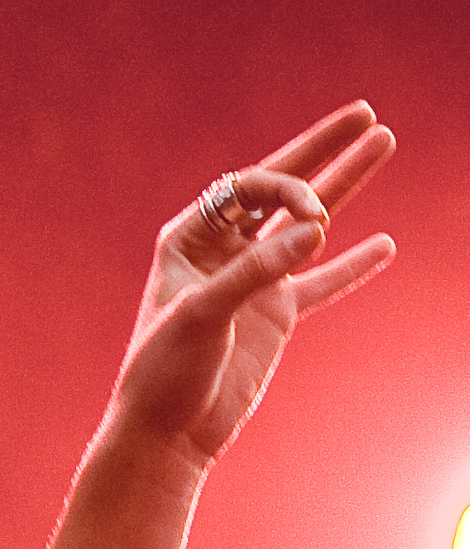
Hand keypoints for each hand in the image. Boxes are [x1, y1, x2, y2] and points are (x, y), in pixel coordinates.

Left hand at [110, 100, 395, 477]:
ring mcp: (253, 280)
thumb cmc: (163, 372)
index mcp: (190, 237)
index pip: (248, 188)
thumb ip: (256, 271)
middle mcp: (223, 249)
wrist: (166, 435)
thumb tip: (316, 230)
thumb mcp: (202, 316)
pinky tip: (384, 245)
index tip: (315, 217)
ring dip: (345, 187)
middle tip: (365, 113)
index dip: (286, 188)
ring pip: (307, 225)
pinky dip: (352, 266)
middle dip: (322, 150)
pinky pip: (321, 282)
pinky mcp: (274, 314)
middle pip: (281, 188)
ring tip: (383, 144)